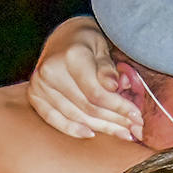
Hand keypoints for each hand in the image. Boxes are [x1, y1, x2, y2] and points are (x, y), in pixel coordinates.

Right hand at [28, 16, 142, 140]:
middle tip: (135, 129)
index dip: (119, 108)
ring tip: (122, 133)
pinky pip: (54, 119)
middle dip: (115, 120)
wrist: (63, 38)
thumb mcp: (103, 47)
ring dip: (101, 127)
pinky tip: (90, 134)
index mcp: (72, 55)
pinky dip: (72, 129)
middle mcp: (52, 71)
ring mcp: (40, 85)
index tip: (137, 116)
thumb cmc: (87, 42)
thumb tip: (114, 87)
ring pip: (76, 116)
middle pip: (88, 107)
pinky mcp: (35, 95)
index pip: (98, 93)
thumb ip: (108, 68)